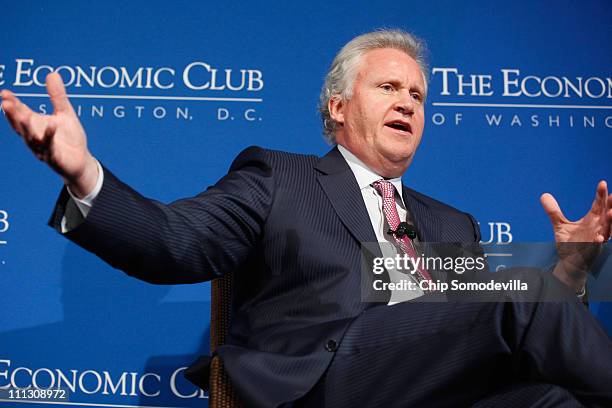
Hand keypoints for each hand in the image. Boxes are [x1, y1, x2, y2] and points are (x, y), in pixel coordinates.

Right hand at [1, 72, 97, 196]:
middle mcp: (35, 137)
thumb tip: (52, 73)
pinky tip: (52, 126)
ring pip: (32, 139)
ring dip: (27, 128)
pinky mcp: (54, 159)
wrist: (82, 161)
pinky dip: (49, 138)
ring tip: (24, 116)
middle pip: (21, 126)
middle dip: (13, 115)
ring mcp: (43, 149)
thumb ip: (58, 96)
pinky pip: (50, 148)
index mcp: (35, 125)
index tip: (4, 92)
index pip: (21, 112)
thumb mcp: (65, 113)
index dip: (12, 104)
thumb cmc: (70, 138)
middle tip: (5, 103)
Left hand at [541, 181, 611, 290]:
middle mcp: (597, 228)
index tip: (602, 183)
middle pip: (606, 214)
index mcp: (592, 220)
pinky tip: (598, 238)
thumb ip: (553, 211)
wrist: (570, 262)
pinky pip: (596, 246)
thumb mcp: (560, 225)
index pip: (598, 205)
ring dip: (610, 222)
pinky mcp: (591, 251)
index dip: (600, 195)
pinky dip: (598, 242)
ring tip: (611, 212)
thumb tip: (544, 195)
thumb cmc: (570, 243)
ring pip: (607, 230)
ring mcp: (596, 240)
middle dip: (610, 205)